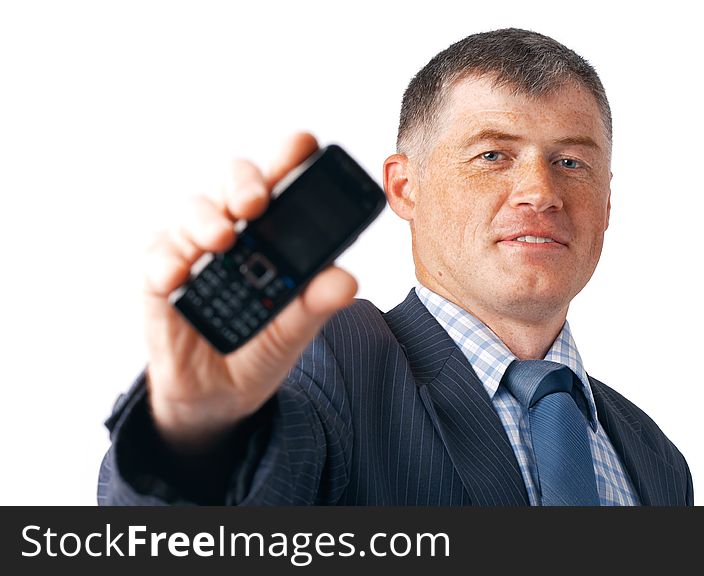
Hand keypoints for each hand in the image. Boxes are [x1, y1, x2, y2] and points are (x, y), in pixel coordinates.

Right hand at [142, 133, 356, 452]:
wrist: (218, 397)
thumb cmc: (259, 347)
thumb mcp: (295, 330)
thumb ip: (316, 304)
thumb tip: (346, 281)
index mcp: (274, 233)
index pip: (283, 181)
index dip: (291, 156)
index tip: (305, 143)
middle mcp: (234, 229)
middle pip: (234, 180)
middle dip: (245, 182)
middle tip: (255, 203)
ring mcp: (194, 248)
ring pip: (193, 209)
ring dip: (205, 218)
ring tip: (222, 240)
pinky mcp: (160, 275)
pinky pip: (158, 254)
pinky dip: (167, 260)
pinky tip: (178, 275)